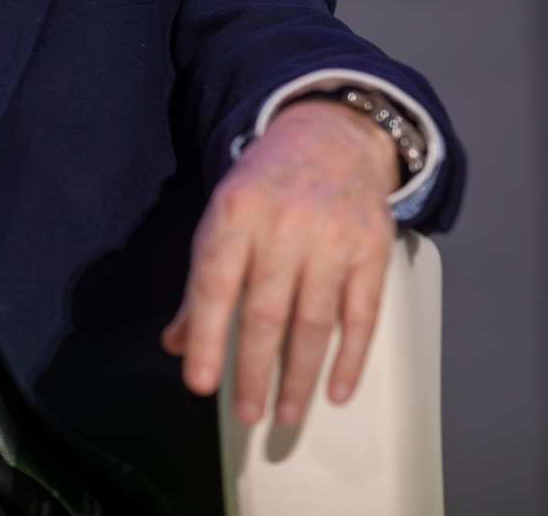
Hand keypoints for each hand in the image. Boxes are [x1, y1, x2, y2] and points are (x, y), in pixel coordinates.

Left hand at [161, 99, 397, 425]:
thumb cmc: (266, 185)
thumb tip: (176, 342)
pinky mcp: (372, 249)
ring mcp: (332, 237)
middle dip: (254, 370)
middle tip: (247, 413)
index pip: (214, 284)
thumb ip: (200, 282)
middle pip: (266, 310)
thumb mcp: (221, 216)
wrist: (332, 133)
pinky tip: (336, 389)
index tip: (199, 382)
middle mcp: (284, 225)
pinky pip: (362, 314)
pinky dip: (350, 357)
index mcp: (235, 213)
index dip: (205, 336)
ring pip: (314, 320)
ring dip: (300, 374)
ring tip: (285, 413)